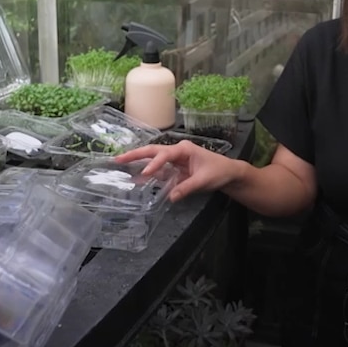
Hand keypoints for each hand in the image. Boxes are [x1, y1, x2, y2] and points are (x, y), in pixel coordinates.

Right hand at [114, 140, 238, 202]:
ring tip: (121, 164)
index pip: (165, 155)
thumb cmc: (219, 172)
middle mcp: (177, 151)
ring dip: (138, 161)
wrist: (228, 173)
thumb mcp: (203, 180)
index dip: (154, 164)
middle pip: (153, 151)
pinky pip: (159, 170)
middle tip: (118, 158)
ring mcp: (175, 159)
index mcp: (184, 149)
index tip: (146, 173)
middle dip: (136, 154)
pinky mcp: (175, 168)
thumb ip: (187, 188)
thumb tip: (170, 197)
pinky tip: (137, 178)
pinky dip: (148, 173)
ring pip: (153, 158)